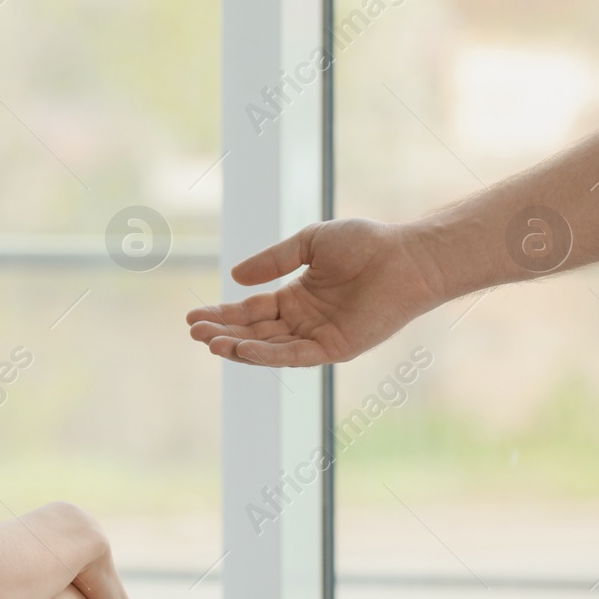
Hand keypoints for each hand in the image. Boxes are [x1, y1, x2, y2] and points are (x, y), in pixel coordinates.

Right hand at [185, 217, 447, 366]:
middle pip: (254, 332)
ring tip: (210, 343)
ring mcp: (317, 337)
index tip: (192, 316)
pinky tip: (242, 349)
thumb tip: (234, 277)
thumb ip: (273, 260)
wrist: (405, 257)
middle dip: (223, 333)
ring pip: (268, 348)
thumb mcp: (309, 243)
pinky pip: (294, 356)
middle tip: (194, 332)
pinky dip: (267, 355)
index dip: (222, 314)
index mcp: (296, 298)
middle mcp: (303, 322)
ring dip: (238, 347)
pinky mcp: (334, 349)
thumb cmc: (366, 244)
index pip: (250, 311)